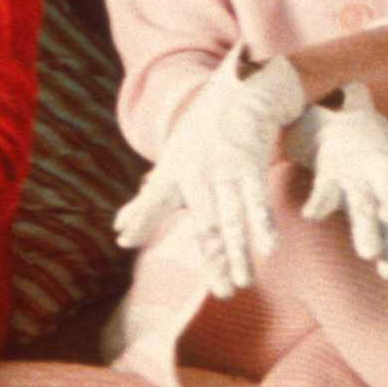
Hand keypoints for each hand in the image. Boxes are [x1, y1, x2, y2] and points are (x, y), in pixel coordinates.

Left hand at [112, 49, 309, 295]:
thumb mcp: (169, 167)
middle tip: (223, 293)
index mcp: (175, 175)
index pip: (154, 199)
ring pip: (233, 218)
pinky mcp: (250, 165)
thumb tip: (119, 234)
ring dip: (239, 252)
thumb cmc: (200, 138)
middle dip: (214, 260)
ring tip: (243, 283)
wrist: (239, 93)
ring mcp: (226, 171)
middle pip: (206, 224)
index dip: (140, 217)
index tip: (124, 239)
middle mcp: (199, 175)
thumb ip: (146, 205)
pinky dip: (263, 224)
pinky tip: (268, 248)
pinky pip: (257, 199)